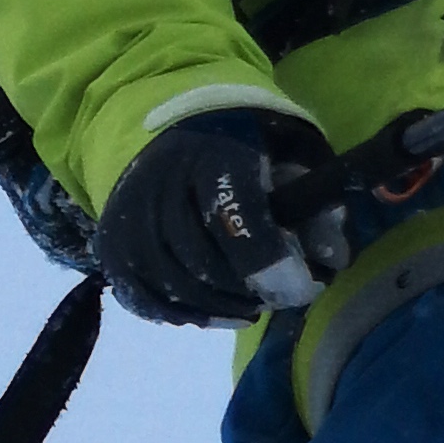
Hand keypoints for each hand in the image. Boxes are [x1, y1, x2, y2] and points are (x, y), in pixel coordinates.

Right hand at [94, 98, 352, 325]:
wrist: (172, 128)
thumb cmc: (246, 144)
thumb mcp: (293, 153)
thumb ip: (317, 202)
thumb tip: (332, 260)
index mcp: (213, 154)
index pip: (237, 217)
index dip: (272, 262)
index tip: (303, 288)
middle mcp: (161, 184)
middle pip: (203, 260)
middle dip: (250, 289)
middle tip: (281, 296)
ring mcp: (128, 217)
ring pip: (172, 285)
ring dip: (221, 307)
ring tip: (254, 305)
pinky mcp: (112, 245)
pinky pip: (144, 297)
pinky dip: (184, 315)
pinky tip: (217, 313)